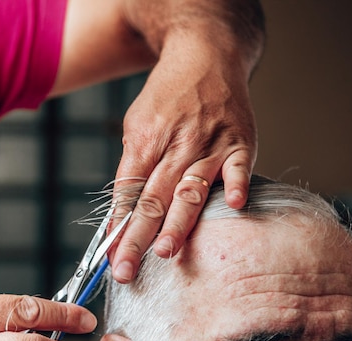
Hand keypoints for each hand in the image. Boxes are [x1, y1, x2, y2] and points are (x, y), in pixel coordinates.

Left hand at [111, 37, 257, 281]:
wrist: (205, 56)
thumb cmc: (169, 97)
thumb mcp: (137, 125)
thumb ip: (135, 168)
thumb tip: (124, 214)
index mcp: (144, 142)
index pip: (127, 194)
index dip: (118, 228)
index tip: (112, 259)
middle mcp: (175, 146)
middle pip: (152, 200)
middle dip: (136, 239)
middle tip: (127, 273)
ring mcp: (209, 144)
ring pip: (190, 189)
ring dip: (177, 222)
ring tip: (164, 252)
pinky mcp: (239, 142)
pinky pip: (239, 166)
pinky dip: (236, 184)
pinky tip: (235, 206)